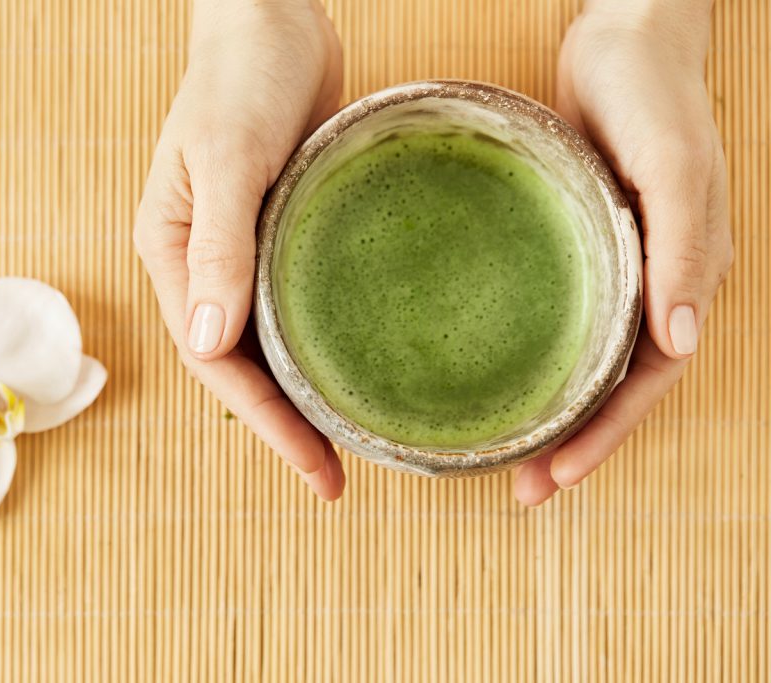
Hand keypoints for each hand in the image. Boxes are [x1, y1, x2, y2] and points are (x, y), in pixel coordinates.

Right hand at [134, 0, 345, 498]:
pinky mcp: (279, 234)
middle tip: (337, 475)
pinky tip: (355, 365)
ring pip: (269, 341)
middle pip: (239, 364)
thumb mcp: (227, 160)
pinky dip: (321, 342)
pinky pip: (295, 304)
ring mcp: (241, 252)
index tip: (313, 467)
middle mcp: (202, 266)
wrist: (270, 18)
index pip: (212, 360)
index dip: (262, 420)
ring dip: (303, 392)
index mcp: (172, 256)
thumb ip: (219, 249)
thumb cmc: (239, 76)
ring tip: (350, 439)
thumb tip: (209, 346)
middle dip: (284, 423)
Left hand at [515, 0, 732, 504]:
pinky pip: (566, 321)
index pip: (648, 382)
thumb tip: (683, 343)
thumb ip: (679, 249)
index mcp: (684, 278)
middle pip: (615, 388)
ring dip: (555, 413)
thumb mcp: (671, 165)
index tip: (556, 476)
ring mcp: (616, 271)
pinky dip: (543, 358)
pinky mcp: (581, 250)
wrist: (622, 44)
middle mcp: (652, 287)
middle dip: (574, 444)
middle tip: (522, 489)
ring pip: (589, 363)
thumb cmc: (653, 97)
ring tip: (507, 454)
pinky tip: (503, 376)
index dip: (606, 435)